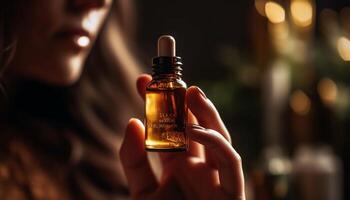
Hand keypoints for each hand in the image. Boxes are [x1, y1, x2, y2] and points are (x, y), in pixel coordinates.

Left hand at [120, 74, 244, 199]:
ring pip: (220, 137)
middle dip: (188, 102)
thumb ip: (134, 162)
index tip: (143, 82)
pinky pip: (230, 161)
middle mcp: (199, 168)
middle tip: (171, 80)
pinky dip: (215, 142)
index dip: (161, 104)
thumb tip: (132, 122)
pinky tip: (195, 129)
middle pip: (199, 127)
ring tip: (192, 92)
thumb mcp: (142, 191)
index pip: (173, 129)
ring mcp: (217, 178)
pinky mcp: (232, 191)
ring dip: (207, 113)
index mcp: (179, 167)